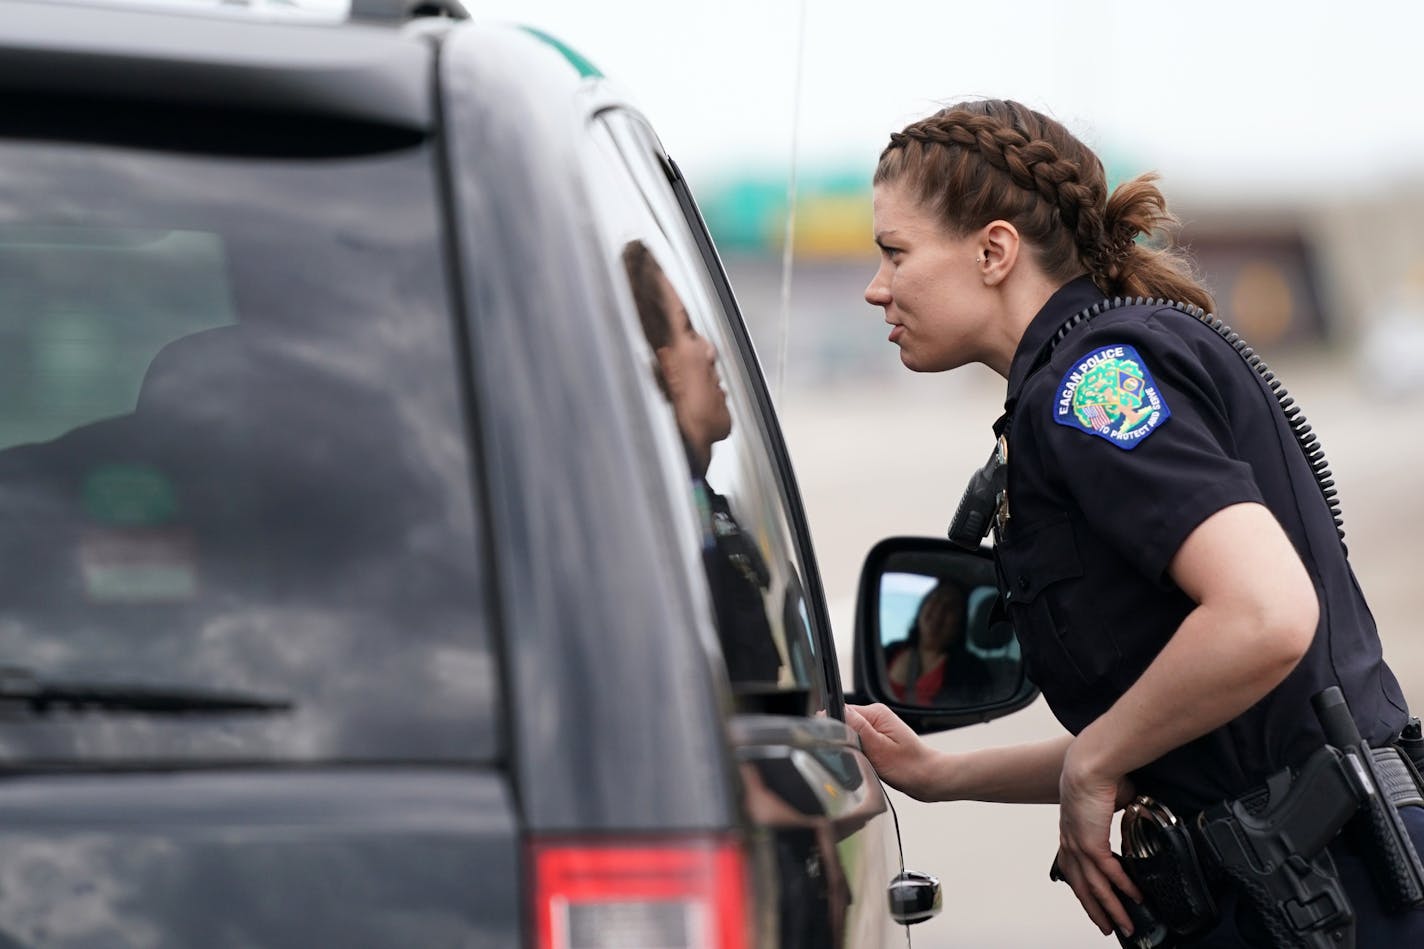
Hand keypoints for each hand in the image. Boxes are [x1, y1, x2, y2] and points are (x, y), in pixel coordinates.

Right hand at [845, 703, 939, 799]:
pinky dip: (860, 754)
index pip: (843, 711)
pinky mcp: (878, 739)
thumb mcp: (878, 749)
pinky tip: (871, 762)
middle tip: (862, 756)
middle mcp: (877, 717)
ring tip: (869, 760)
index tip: (844, 745)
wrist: (928, 778)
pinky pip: (859, 743)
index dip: (837, 729)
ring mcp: (878, 728)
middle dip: (846, 741)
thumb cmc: (909, 767)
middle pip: (845, 724)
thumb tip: (838, 710)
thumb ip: (857, 728)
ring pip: (851, 735)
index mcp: (876, 713)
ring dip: (854, 749)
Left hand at [1055, 738, 1142, 935]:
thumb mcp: (1108, 797)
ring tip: (1124, 924)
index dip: (1083, 887)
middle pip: (1081, 886)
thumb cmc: (1097, 773)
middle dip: (1095, 910)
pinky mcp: (1091, 844)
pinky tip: (1134, 898)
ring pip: (1094, 887)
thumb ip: (1119, 808)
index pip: (1073, 868)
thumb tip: (1136, 806)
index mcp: (1071, 831)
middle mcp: (1071, 842)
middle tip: (1107, 927)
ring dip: (1111, 908)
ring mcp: (1079, 845)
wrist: (1089, 764)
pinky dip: (1122, 888)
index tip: (1093, 902)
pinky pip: (1109, 874)